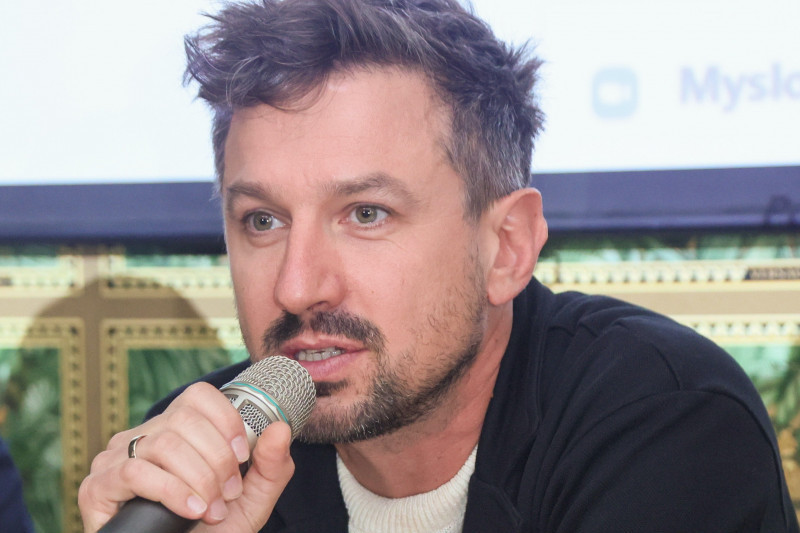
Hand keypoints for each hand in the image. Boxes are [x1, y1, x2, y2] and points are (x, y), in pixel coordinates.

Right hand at [78, 382, 294, 531]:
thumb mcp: (251, 501)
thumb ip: (271, 467)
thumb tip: (280, 428)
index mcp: (176, 430)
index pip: (198, 396)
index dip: (226, 420)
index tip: (242, 455)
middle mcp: (144, 436)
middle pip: (184, 419)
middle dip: (217, 459)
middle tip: (227, 494)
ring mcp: (116, 459)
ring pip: (164, 444)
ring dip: (198, 478)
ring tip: (210, 508)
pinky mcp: (97, 487)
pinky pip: (135, 472)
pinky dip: (171, 491)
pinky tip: (190, 509)